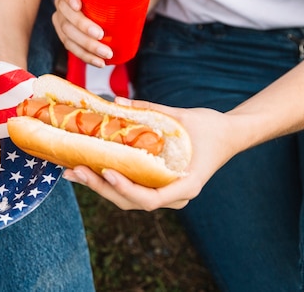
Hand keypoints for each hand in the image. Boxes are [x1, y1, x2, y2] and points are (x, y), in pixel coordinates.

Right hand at [52, 0, 112, 66]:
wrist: (116, 8)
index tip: (79, 5)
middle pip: (65, 11)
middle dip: (82, 25)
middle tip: (101, 35)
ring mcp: (63, 17)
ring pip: (67, 31)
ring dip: (85, 46)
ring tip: (105, 53)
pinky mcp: (67, 34)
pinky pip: (71, 46)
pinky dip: (85, 55)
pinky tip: (99, 62)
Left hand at [64, 100, 239, 210]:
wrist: (230, 135)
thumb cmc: (210, 127)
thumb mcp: (182, 115)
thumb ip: (150, 109)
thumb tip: (117, 101)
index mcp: (186, 184)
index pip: (151, 198)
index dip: (126, 189)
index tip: (107, 172)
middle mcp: (177, 195)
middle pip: (133, 202)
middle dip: (101, 188)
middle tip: (75, 170)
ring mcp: (168, 193)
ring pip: (129, 199)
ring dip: (100, 187)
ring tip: (74, 172)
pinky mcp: (161, 184)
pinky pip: (134, 188)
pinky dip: (112, 181)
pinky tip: (92, 169)